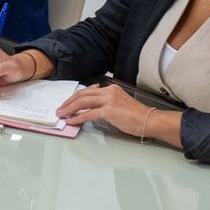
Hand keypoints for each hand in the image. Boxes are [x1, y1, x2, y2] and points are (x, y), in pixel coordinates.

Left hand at [56, 84, 178, 144]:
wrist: (149, 120)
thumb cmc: (136, 116)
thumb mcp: (118, 104)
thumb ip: (104, 104)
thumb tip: (89, 111)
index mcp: (111, 88)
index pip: (88, 90)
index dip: (74, 98)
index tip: (66, 104)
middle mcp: (108, 91)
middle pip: (82, 94)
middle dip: (68, 102)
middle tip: (59, 109)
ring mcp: (109, 100)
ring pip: (83, 102)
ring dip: (69, 109)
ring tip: (61, 115)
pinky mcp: (109, 111)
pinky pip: (88, 114)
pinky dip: (78, 118)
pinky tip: (71, 121)